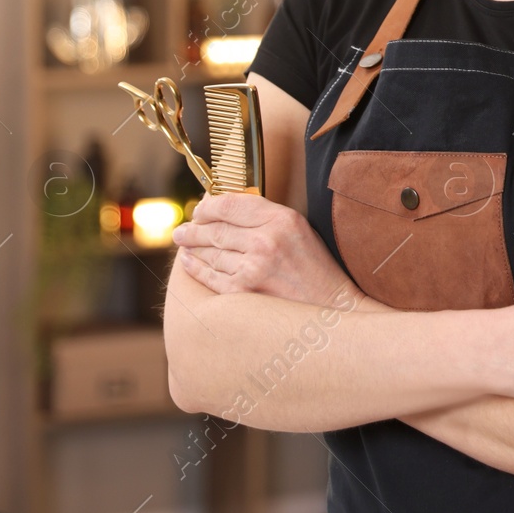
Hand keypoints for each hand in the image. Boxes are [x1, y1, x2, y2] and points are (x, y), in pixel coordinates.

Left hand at [172, 193, 370, 309]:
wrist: (331, 307)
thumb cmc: (315, 268)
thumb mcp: (298, 229)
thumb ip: (265, 216)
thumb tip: (225, 207)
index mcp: (281, 219)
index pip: (230, 204)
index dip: (208, 206)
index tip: (200, 209)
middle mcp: (265, 241)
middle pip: (215, 228)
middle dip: (193, 228)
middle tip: (182, 229)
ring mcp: (252, 268)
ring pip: (210, 252)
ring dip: (192, 247)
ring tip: (184, 243)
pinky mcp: (243, 292)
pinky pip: (210, 276)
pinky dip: (196, 268)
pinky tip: (190, 262)